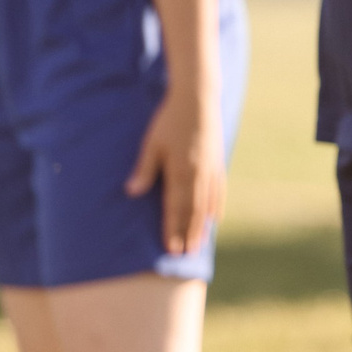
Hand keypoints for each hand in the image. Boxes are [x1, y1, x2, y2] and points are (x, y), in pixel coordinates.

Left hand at [126, 92, 226, 257]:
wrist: (198, 98)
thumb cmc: (170, 119)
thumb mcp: (152, 143)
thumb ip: (144, 169)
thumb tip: (132, 192)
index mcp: (181, 171)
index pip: (176, 208)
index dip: (173, 229)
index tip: (172, 248)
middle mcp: (199, 174)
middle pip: (193, 211)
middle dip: (189, 233)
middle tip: (186, 254)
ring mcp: (211, 169)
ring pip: (207, 203)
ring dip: (202, 225)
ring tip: (200, 243)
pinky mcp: (217, 161)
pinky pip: (218, 190)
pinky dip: (216, 206)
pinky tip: (215, 217)